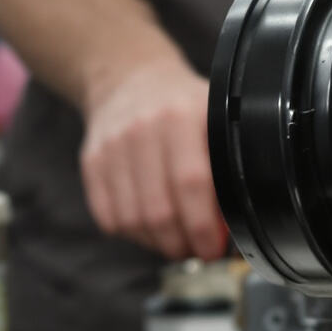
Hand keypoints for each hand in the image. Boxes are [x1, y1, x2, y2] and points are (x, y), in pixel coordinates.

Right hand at [79, 54, 227, 259]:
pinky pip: (108, 216)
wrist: (129, 78)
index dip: (202, 225)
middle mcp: (143, 129)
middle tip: (196, 251)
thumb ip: (228, 161)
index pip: (191, 182)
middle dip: (181, 243)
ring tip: (175, 242)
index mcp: (182, 116)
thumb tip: (239, 219)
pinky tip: (148, 229)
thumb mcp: (214, 117)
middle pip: (159, 209)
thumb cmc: (182, 105)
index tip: (213, 247)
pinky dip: (131, 233)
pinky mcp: (91, 162)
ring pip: (131, 219)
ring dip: (156, 244)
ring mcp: (112, 146)